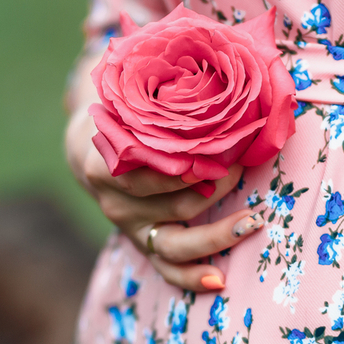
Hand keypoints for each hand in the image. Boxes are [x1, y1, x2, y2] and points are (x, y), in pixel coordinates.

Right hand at [65, 104, 262, 291]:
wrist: (92, 149)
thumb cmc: (123, 115)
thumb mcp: (130, 99)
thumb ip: (161, 92)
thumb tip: (214, 63)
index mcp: (107, 166)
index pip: (151, 172)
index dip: (189, 163)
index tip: (223, 147)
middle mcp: (116, 202)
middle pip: (174, 204)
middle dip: (216, 189)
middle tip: (241, 170)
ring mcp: (130, 228)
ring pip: (175, 242)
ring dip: (218, 232)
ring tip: (252, 220)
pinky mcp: (143, 244)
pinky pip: (167, 269)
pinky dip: (192, 277)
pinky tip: (219, 280)